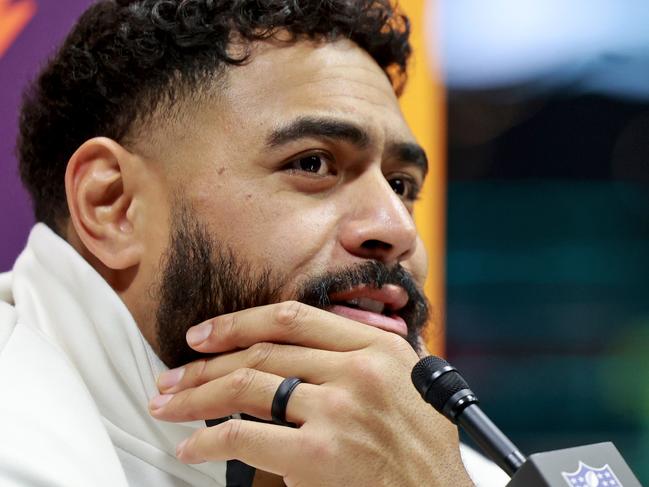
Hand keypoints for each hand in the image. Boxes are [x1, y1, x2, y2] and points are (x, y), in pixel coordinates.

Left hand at [149, 301, 472, 486]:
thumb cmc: (425, 443)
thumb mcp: (414, 378)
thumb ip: (373, 349)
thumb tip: (329, 333)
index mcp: (375, 346)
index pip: (293, 317)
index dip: (239, 321)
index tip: (206, 332)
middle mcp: (355, 369)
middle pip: (262, 351)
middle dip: (207, 362)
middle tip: (173, 373)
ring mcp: (337, 409)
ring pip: (247, 386)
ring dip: (198, 394)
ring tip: (169, 403)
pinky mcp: (321, 453)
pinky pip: (248, 436)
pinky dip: (211, 439)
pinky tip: (192, 445)